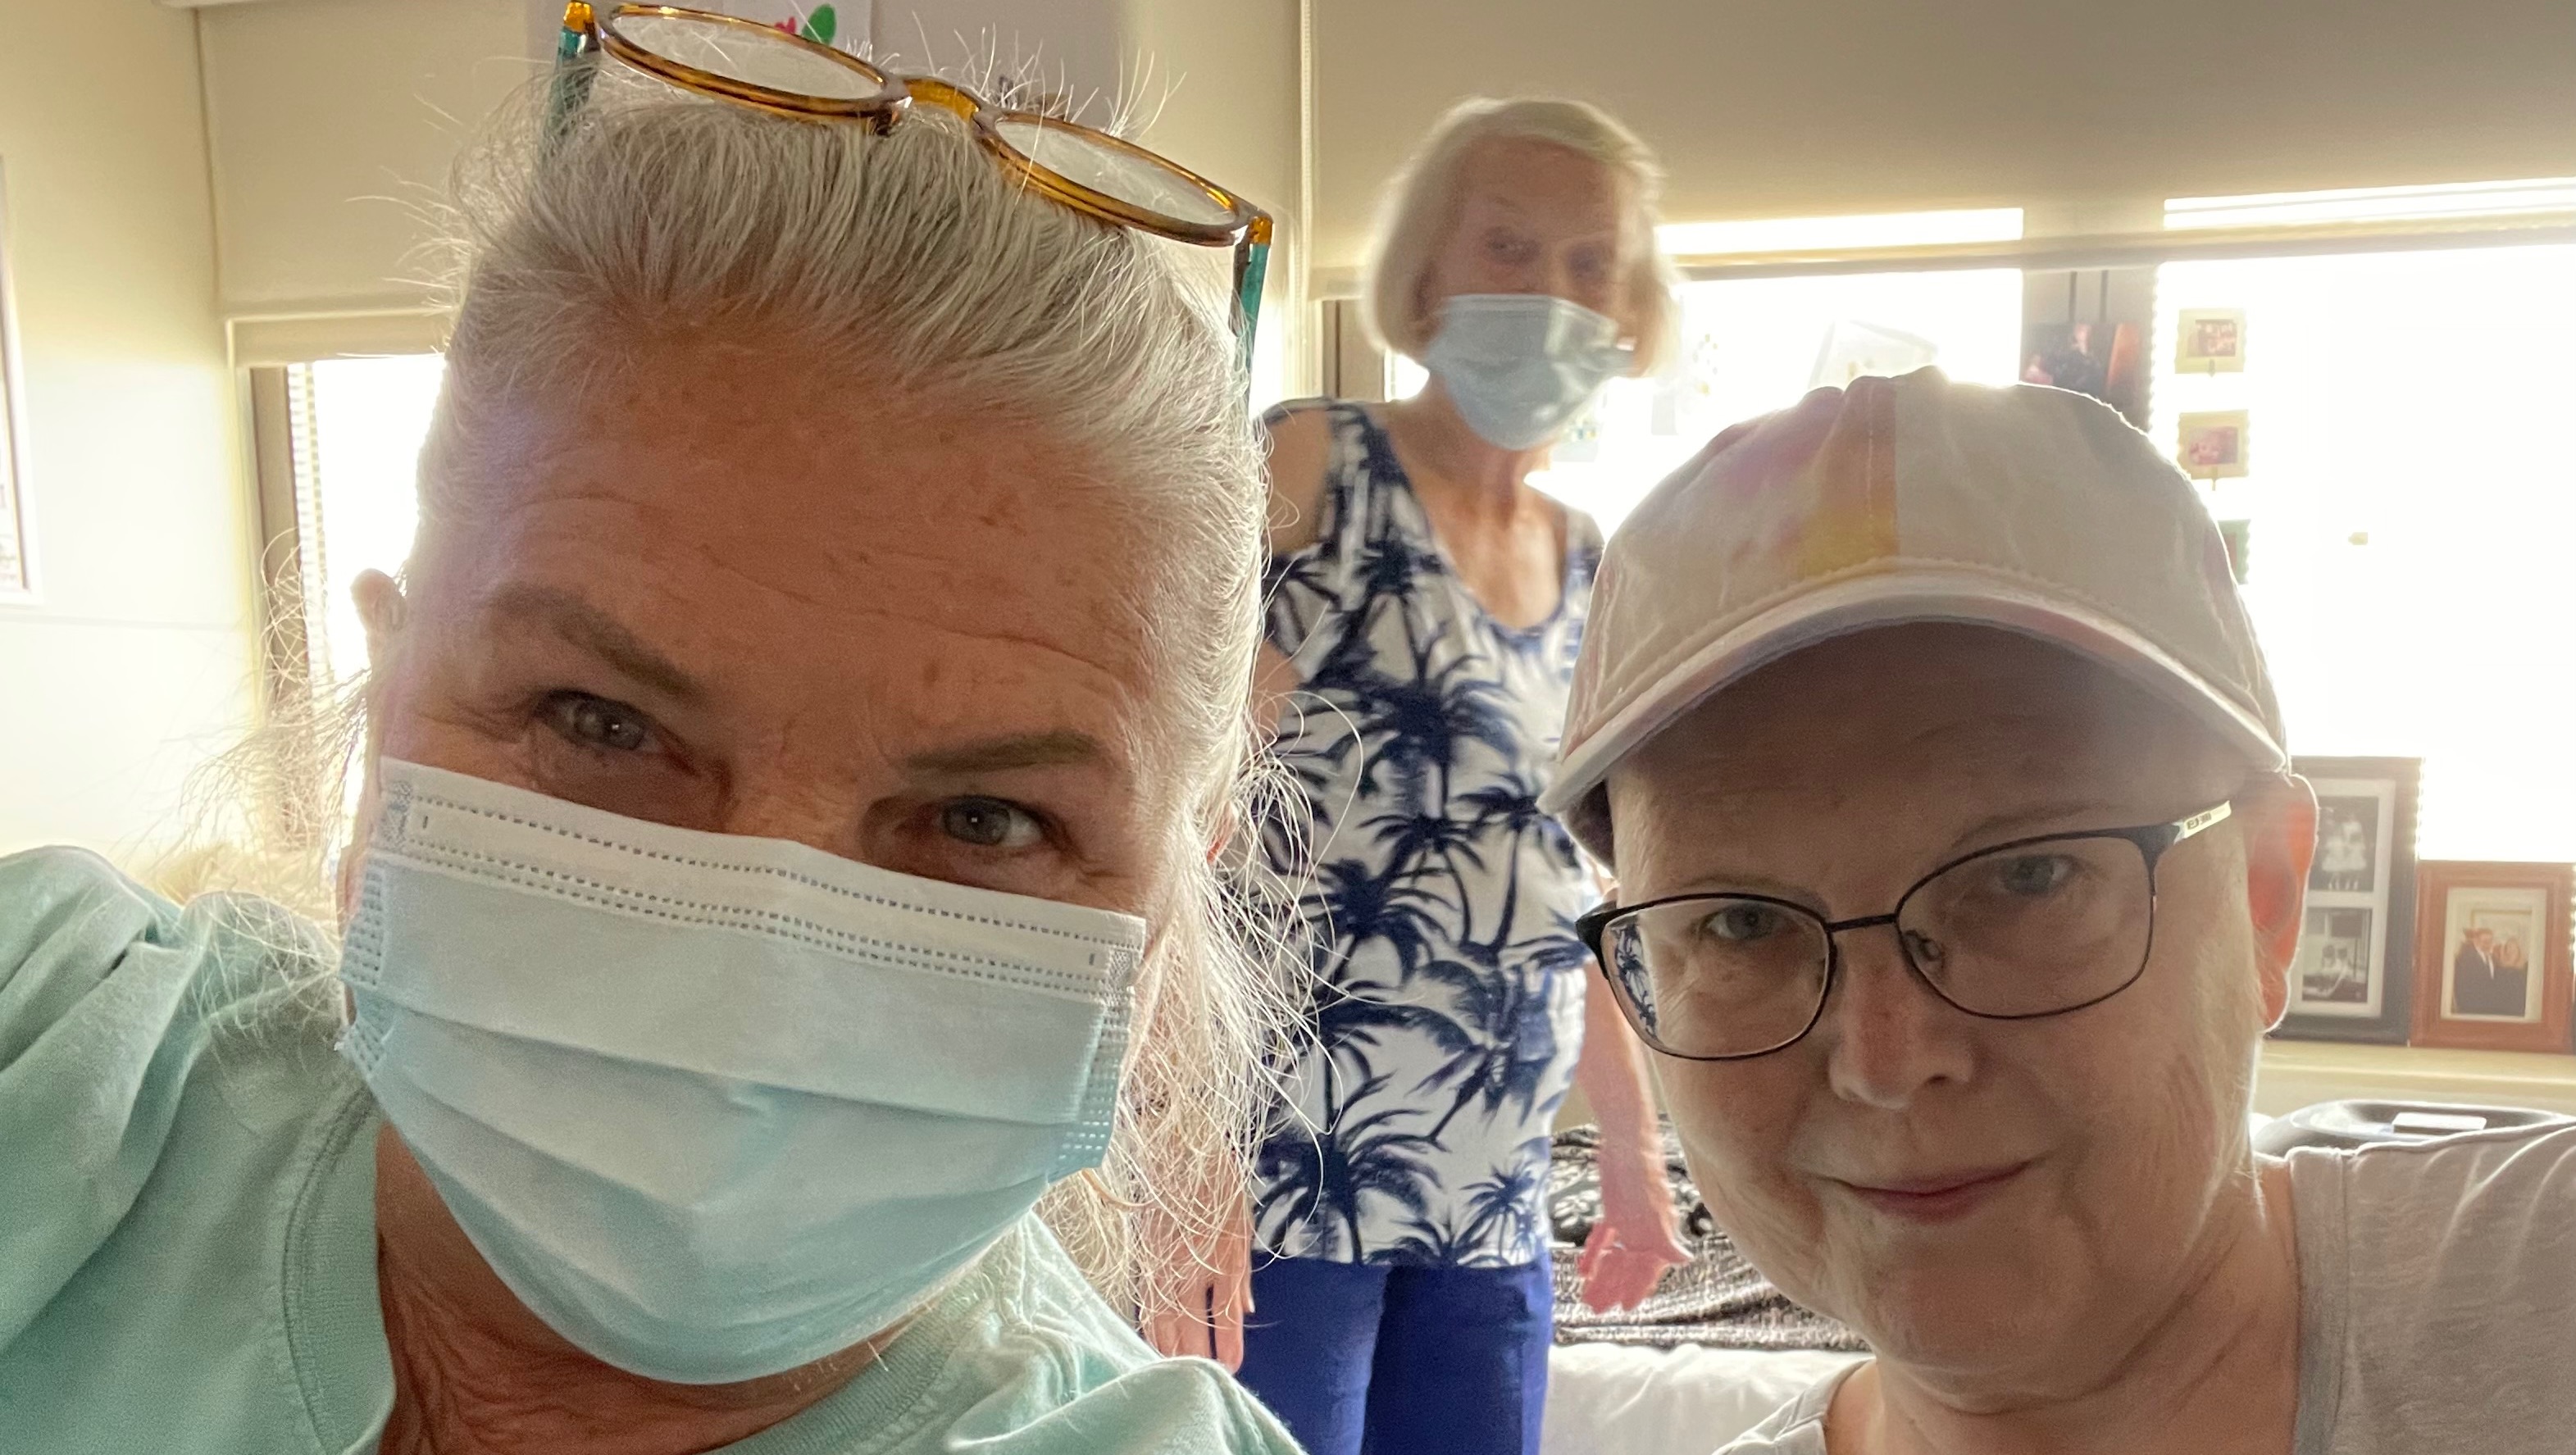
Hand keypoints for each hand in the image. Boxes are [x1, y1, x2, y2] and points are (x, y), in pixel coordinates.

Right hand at [1143, 1199, 1253, 1370]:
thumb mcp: (1240, 1228)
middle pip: (1188, 1330)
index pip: (1224, 1316)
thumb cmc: (1216, 1190)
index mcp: (1220, 1259)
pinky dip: (1150, 1332)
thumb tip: (1246, 1312)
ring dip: (1169, 1353)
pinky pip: (1144, 1308)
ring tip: (1177, 1374)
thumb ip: (1240, 1275)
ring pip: (1161, 1325)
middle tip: (1201, 1383)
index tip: (1230, 1369)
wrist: (1178, 1154)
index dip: (1227, 1346)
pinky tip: (1153, 1346)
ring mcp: (1160, 1269)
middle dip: (1195, 1360)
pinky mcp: (1141, 1264)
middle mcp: (1188, 1270)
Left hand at [1576, 1149, 1689, 1312]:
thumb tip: (1685, 1260)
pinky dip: (1594, 1254)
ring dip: (1601, 1276)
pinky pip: (1604, 1238)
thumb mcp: (1654, 1210)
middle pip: (1626, 1267)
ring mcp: (1629, 1222)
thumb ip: (1666, 1237)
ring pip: (1614, 1256)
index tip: (1625, 1308)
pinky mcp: (1614, 1210)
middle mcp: (1645, 1233)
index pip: (1647, 1270)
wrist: (1626, 1144)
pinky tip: (1582, 1270)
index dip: (1637, 1289)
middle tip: (1595, 1308)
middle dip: (1612, 1288)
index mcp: (1657, 1236)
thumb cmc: (1643, 1175)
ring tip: (1586, 1296)